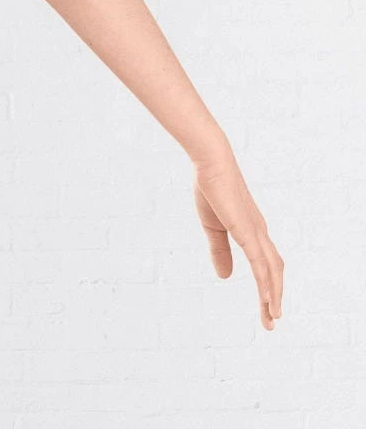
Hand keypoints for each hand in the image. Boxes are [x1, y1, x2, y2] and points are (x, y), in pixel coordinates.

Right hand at [192, 151, 283, 329]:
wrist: (211, 164)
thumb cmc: (211, 189)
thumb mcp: (213, 227)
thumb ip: (220, 252)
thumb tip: (225, 278)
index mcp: (252, 231)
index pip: (266, 264)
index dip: (268, 286)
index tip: (266, 308)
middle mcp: (260, 234)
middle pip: (274, 272)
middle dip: (274, 298)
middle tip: (270, 322)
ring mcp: (256, 233)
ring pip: (272, 272)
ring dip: (273, 296)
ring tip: (272, 318)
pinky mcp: (248, 232)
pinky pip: (260, 263)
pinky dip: (266, 283)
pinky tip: (267, 299)